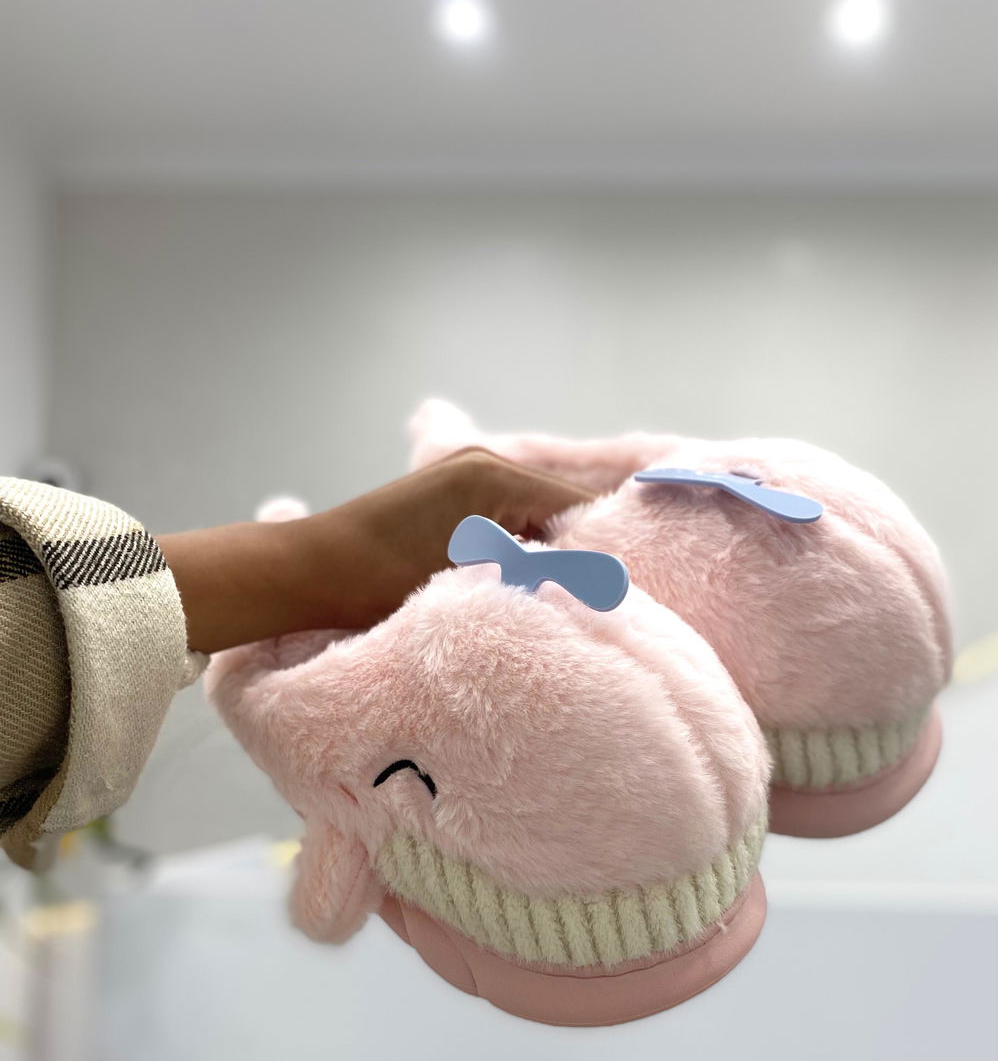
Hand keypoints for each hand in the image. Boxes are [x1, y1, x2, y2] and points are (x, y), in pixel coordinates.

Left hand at [159, 448, 592, 653]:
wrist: (307, 573)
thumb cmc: (380, 581)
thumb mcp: (471, 581)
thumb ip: (538, 574)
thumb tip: (597, 586)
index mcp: (494, 475)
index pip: (580, 507)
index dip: (607, 549)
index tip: (627, 590)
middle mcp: (484, 463)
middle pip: (560, 509)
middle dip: (581, 550)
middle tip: (605, 597)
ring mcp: (463, 476)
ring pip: (534, 517)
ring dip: (550, 553)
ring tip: (570, 596)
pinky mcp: (447, 496)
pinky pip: (506, 520)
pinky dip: (521, 549)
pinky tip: (527, 584)